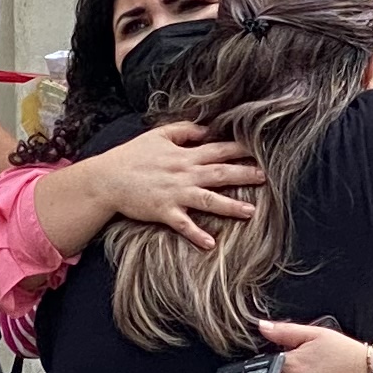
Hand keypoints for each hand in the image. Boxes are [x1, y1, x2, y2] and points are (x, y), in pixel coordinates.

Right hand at [95, 119, 263, 249]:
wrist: (107, 179)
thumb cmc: (132, 156)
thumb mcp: (158, 135)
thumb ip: (184, 130)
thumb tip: (207, 128)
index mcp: (184, 155)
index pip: (218, 149)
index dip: (240, 149)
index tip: (259, 150)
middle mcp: (184, 174)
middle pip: (220, 173)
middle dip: (244, 175)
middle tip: (266, 177)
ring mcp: (175, 194)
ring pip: (208, 200)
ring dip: (230, 206)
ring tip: (251, 212)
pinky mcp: (164, 211)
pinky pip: (184, 225)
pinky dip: (196, 234)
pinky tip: (210, 243)